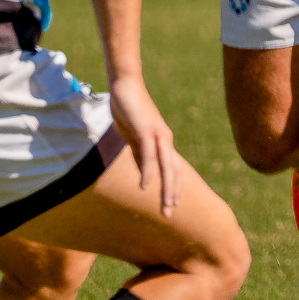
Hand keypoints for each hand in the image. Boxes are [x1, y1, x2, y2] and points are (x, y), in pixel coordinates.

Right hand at [109, 78, 180, 217]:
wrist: (125, 85)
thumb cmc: (129, 109)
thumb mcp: (134, 136)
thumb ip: (139, 152)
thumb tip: (143, 171)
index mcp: (163, 141)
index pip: (172, 169)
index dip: (173, 187)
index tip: (172, 205)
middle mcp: (165, 139)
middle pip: (173, 172)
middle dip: (172, 194)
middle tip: (169, 214)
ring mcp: (158, 135)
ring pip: (166, 167)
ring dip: (166, 188)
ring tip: (164, 207)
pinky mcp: (147, 130)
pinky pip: (149, 156)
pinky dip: (149, 172)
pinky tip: (146, 187)